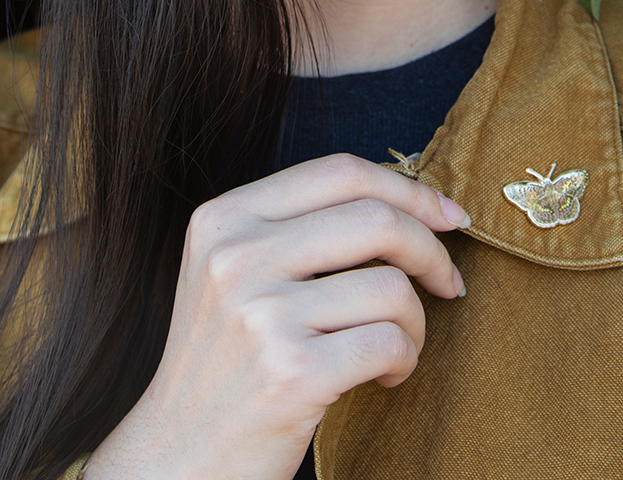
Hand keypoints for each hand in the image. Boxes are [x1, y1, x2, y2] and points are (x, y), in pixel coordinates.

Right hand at [82, 153, 468, 479]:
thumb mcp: (233, 272)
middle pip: (375, 217)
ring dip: (417, 320)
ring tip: (396, 345)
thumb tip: (408, 202)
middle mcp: (236, 256)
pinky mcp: (291, 372)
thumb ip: (298, 227)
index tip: (446, 214)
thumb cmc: (225, 362)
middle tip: (447, 280)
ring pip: (392, 285)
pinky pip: (389, 342)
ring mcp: (261, 313)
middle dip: (430, 247)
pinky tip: (382, 377)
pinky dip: (404, 360)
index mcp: (224, 218)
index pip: (340, 171)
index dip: (407, 187)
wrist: (175, 459)